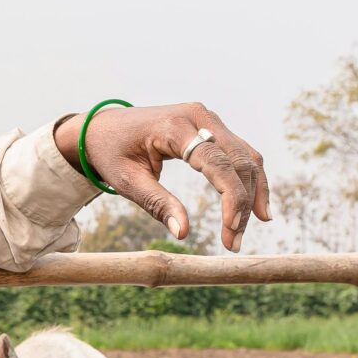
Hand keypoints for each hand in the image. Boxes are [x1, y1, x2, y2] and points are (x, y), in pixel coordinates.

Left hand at [55, 103, 270, 250]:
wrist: (102, 128)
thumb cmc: (111, 153)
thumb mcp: (127, 181)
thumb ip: (157, 204)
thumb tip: (183, 233)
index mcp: (175, 125)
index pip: (216, 162)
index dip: (231, 197)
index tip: (230, 230)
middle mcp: (198, 116)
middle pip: (238, 160)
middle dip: (243, 203)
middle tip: (234, 242)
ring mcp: (208, 118)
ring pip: (245, 157)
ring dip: (251, 194)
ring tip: (241, 232)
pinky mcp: (211, 127)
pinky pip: (239, 153)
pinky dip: (249, 180)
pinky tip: (255, 209)